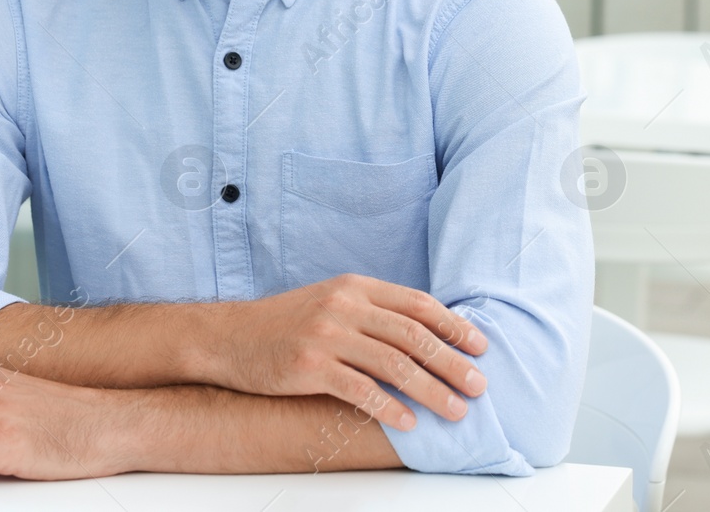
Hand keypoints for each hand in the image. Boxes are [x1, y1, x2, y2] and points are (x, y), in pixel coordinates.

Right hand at [205, 273, 489, 431]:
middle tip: (479, 386)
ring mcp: (326, 335)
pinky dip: (390, 407)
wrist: (229, 337)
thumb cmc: (286, 325)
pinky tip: (409, 422)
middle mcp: (344, 306)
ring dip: (431, 390)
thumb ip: (372, 312)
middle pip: (412, 335)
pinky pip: (360, 389)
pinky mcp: (309, 366)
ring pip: (394, 364)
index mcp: (355, 287)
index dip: (453, 325)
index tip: (480, 347)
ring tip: (455, 410)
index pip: (417, 303)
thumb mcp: (332, 302)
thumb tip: (425, 334)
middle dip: (452, 362)